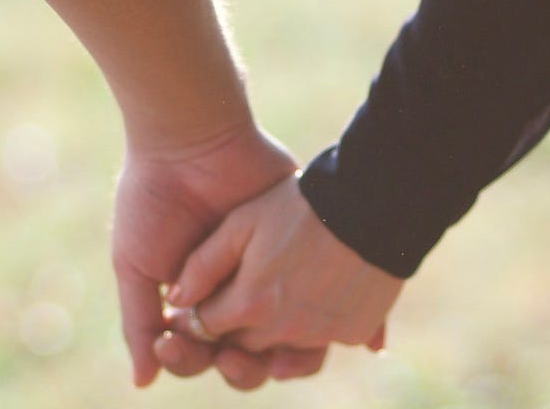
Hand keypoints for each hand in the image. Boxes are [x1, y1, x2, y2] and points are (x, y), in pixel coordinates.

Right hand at [111, 124, 324, 387]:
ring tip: (269, 353)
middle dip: (237, 366)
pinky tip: (331, 338)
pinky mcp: (307, 255)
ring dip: (281, 357)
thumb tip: (143, 382)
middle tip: (228, 355)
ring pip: (288, 339)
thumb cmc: (153, 203)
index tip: (173, 346)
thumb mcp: (137, 265)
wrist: (190, 143)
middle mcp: (238, 295)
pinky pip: (329, 300)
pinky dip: (339, 326)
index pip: (201, 352)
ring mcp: (275, 277)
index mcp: (197, 302)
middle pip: (246, 355)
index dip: (189, 359)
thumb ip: (139, 322)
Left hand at [167, 176, 403, 353]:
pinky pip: (323, 342)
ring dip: (273, 332)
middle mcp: (284, 329)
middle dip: (233, 329)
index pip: (206, 327)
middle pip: (242, 345)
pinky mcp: (354, 332)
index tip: (202, 300)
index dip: (198, 315)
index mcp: (249, 304)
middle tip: (239, 298)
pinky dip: (315, 328)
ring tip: (277, 298)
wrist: (372, 200)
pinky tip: (315, 297)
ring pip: (282, 349)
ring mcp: (322, 334)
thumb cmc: (300, 203)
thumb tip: (176, 301)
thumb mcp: (242, 222)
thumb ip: (203, 265)